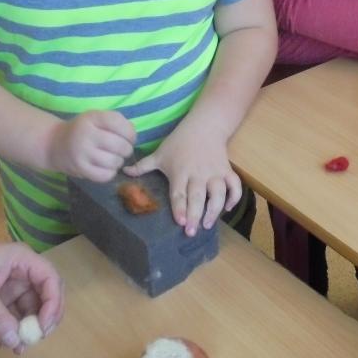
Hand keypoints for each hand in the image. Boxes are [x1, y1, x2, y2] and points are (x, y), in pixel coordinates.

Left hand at [0, 238, 63, 353]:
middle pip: (45, 293)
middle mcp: (21, 271)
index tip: (43, 326)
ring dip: (28, 326)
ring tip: (19, 347)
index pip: (49, 278)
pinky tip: (5, 343)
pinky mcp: (0, 296)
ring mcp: (11, 284)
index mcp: (21, 259)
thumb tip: (16, 340)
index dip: (52, 302)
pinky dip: (13, 328)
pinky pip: (14, 314)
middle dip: (45, 316)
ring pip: (30, 307)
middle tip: (37, 338)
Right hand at [46, 110, 135, 181]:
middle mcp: (86, 135)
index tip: (130, 137)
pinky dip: (111, 172)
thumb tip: (133, 135)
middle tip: (123, 149)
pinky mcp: (80, 170)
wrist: (54, 144)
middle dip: (127, 149)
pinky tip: (107, 167)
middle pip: (120, 145)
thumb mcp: (96, 118)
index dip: (131, 133)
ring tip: (114, 158)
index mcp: (92, 118)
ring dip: (119, 161)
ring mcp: (82, 153)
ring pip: (115, 162)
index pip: (119, 124)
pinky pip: (106, 175)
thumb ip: (116, 121)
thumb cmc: (83, 130)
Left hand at [123, 121, 240, 236]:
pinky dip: (234, 198)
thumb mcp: (160, 153)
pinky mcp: (226, 170)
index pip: (180, 193)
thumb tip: (122, 172)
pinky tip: (228, 208)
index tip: (180, 222)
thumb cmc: (179, 141)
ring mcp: (214, 173)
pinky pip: (235, 185)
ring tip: (208, 224)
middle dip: (196, 215)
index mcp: (180, 171)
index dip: (180, 208)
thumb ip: (142, 166)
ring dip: (215, 210)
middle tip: (192, 232)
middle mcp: (198, 174)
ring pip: (219, 193)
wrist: (204, 125)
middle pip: (198, 197)